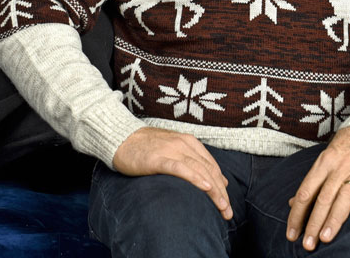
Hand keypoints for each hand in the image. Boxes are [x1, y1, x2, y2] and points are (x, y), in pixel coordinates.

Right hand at [112, 127, 231, 219]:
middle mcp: (184, 144)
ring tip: (221, 206)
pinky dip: (194, 178)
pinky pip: (180, 168)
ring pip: (199, 171)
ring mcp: (172, 150)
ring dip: (213, 190)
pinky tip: (205, 187)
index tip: (227, 204)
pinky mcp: (158, 158)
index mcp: (189, 142)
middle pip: (209, 170)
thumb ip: (195, 162)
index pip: (212, 166)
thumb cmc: (146, 147)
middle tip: (228, 212)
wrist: (121, 138)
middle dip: (221, 193)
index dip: (222, 186)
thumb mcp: (174, 150)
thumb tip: (217, 180)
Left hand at [286, 127, 349, 250]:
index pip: (305, 192)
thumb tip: (292, 202)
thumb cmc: (348, 146)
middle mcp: (339, 167)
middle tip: (308, 245)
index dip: (297, 214)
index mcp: (323, 163)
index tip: (292, 234)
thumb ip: (312, 181)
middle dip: (313, 223)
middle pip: (323, 198)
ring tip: (325, 238)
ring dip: (334, 219)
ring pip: (344, 197)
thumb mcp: (326, 158)